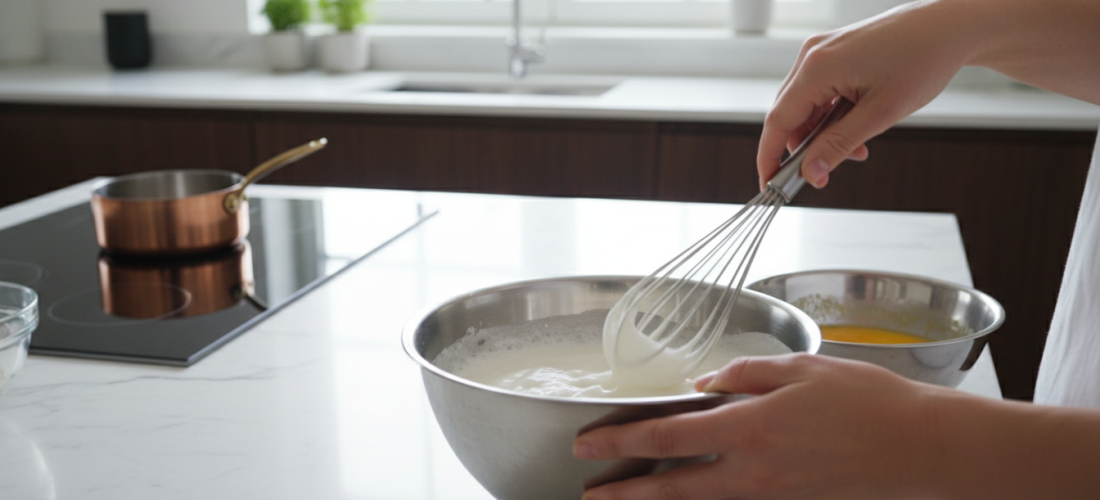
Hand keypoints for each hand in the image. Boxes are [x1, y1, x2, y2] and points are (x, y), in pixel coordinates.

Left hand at [573, 354, 950, 499]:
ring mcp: (770, 495)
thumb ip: (743, 374)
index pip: (666, 437)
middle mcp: (752, 471)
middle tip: (589, 493)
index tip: (587, 446)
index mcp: (749, 428)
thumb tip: (705, 385)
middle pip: (671, 487)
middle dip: (624, 492)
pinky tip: (686, 497)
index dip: (621, 443)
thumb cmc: (867, 401)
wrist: (920, 449)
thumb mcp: (799, 368)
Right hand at [758, 1, 974, 189]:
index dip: (770, 158)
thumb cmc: (923, 59)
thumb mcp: (880, 114)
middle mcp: (812, 55)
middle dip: (804, 148)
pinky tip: (856, 126)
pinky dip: (831, 116)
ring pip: (805, 106)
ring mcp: (822, 51)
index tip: (770, 186)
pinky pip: (819, 92)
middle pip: (789, 115)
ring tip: (857, 148)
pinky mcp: (834, 52)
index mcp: (817, 67)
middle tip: (825, 173)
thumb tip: (811, 173)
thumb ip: (838, 146)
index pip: (778, 121)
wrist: (951, 26)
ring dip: (822, 134)